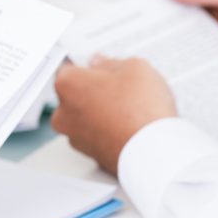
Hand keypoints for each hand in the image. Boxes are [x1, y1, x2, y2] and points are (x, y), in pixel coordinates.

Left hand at [51, 57, 175, 174]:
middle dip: (95, 89)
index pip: (69, 68)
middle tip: (121, 86)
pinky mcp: (90, 155)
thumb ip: (111, 62)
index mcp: (67, 85)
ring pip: (85, 117)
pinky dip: (108, 130)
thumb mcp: (134, 67)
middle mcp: (63, 113)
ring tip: (130, 108)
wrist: (154, 151)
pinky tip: (129, 125)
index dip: (88, 65)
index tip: (100, 65)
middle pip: (76, 94)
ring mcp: (75, 137)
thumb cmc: (142, 109)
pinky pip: (97, 135)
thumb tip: (102, 63)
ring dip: (101, 112)